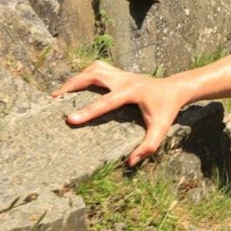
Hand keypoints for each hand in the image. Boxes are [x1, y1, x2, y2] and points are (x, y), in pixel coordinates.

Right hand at [52, 60, 181, 165]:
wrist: (176, 89)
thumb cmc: (167, 109)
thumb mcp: (161, 129)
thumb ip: (148, 146)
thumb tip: (130, 162)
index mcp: (132, 91)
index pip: (105, 102)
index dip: (87, 111)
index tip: (69, 120)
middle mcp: (124, 79)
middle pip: (94, 75)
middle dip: (72, 85)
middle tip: (54, 98)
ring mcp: (121, 73)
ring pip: (94, 68)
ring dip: (77, 78)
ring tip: (61, 92)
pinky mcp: (119, 73)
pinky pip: (98, 69)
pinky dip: (85, 75)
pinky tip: (76, 86)